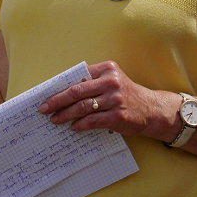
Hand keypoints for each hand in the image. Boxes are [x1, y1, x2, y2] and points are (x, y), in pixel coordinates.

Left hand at [38, 61, 163, 136]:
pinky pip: (92, 120)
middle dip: (57, 101)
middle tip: (44, 108)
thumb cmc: (126, 95)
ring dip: (65, 115)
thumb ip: (92, 83)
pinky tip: (73, 127)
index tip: (46, 95)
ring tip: (55, 120)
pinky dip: (80, 125)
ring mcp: (115, 99)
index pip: (77, 77)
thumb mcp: (111, 81)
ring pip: (82, 107)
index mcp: (107, 69)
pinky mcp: (118, 115)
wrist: (151, 109)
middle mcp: (110, 81)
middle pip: (76, 91)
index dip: (60, 87)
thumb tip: (63, 92)